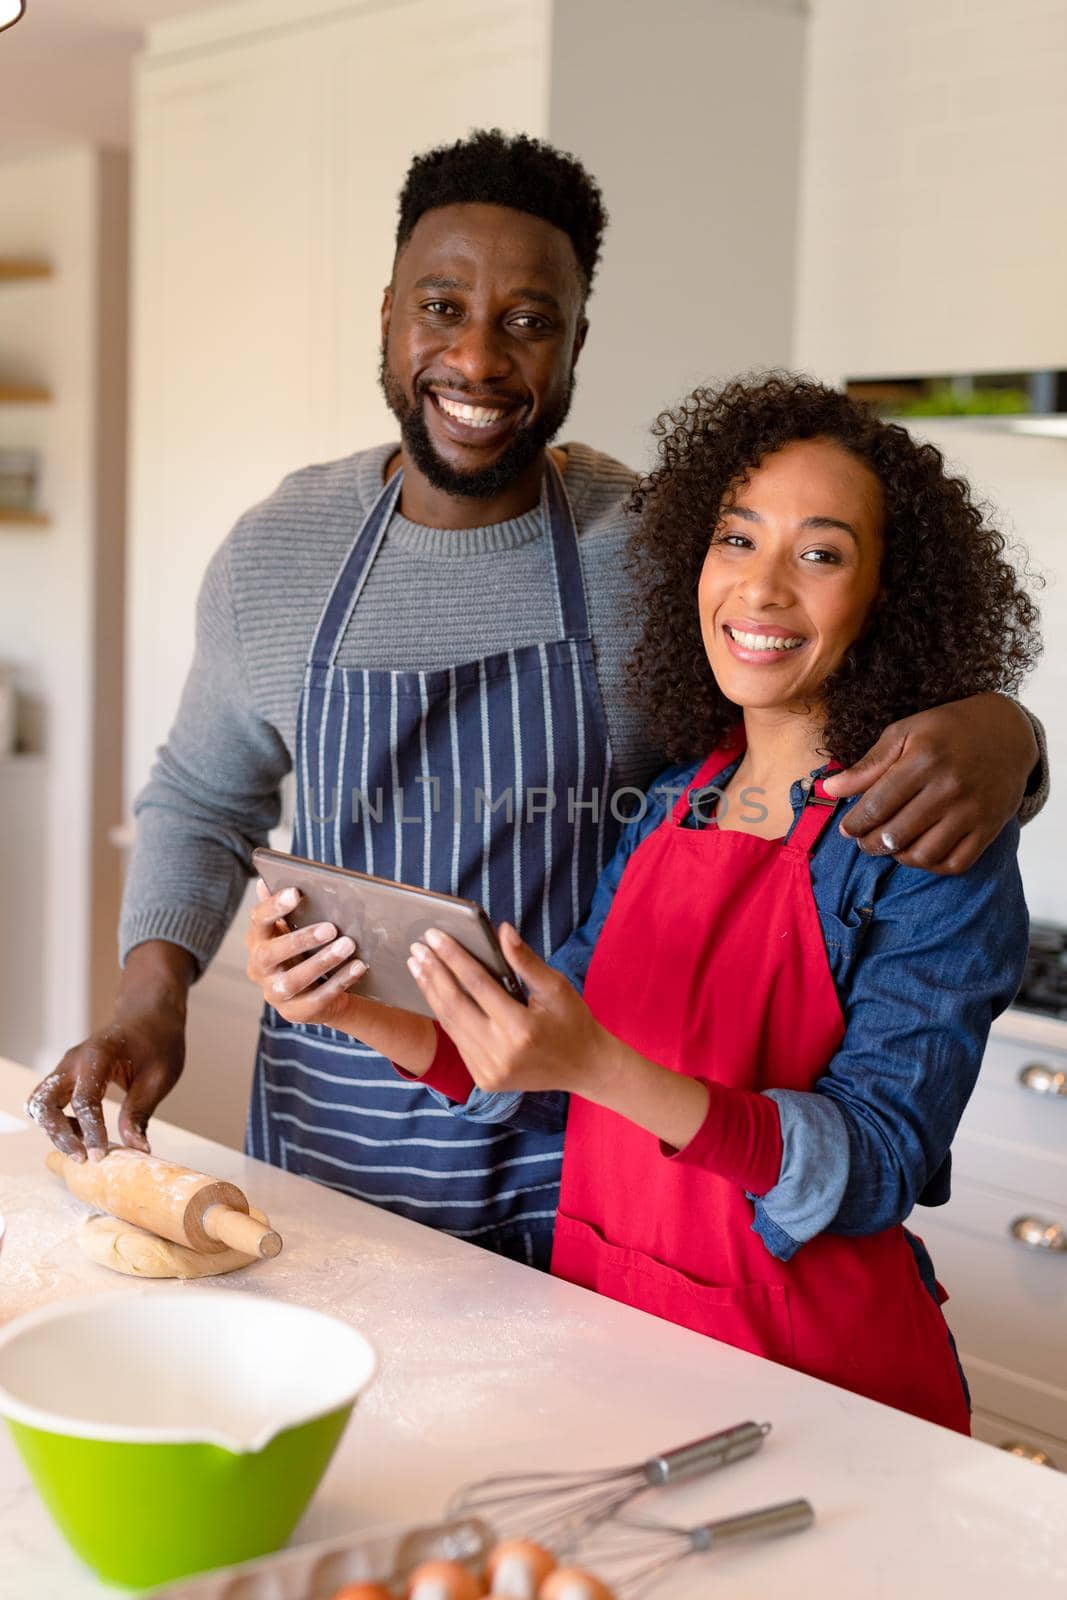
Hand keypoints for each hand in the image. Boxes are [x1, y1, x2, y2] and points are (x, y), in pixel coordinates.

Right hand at [27, 941, 193, 1161]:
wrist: (151, 1015)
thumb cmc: (159, 1041)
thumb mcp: (159, 1077)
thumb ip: (140, 1112)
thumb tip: (136, 1149)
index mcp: (98, 1056)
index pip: (85, 1100)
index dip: (90, 1132)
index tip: (99, 1156)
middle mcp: (74, 1061)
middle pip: (45, 1103)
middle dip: (59, 1134)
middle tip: (83, 1158)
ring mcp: (67, 1067)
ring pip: (41, 1104)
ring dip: (55, 1129)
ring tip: (84, 1146)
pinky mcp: (68, 1075)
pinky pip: (50, 1102)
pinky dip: (59, 1121)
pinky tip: (83, 1133)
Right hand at [245, 880, 369, 1026]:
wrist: (320, 992)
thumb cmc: (306, 951)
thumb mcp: (296, 928)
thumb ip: (285, 908)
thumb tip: (265, 881)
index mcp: (258, 940)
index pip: (258, 921)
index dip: (274, 906)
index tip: (296, 892)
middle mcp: (259, 968)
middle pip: (271, 953)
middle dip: (300, 939)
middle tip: (331, 927)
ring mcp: (274, 993)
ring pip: (292, 980)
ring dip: (321, 962)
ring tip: (348, 946)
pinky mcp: (295, 1012)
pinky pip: (316, 999)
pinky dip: (338, 982)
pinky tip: (358, 967)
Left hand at [407, 922, 610, 1094]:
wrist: (584, 1068)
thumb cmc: (572, 1021)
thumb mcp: (555, 987)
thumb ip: (525, 960)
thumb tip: (501, 929)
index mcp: (521, 1028)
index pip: (477, 984)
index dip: (453, 957)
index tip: (434, 936)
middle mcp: (500, 1053)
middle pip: (455, 1005)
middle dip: (433, 974)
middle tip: (417, 949)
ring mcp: (489, 1070)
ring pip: (450, 1025)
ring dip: (431, 993)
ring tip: (418, 967)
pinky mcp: (484, 1079)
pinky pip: (458, 1041)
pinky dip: (445, 1016)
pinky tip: (436, 993)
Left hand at [822, 693, 1037, 874]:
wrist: (1007, 732)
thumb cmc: (947, 730)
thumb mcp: (905, 733)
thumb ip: (868, 764)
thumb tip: (829, 789)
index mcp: (923, 760)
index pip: (877, 806)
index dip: (855, 824)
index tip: (847, 829)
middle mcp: (949, 788)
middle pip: (896, 834)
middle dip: (871, 844)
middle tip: (864, 841)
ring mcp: (971, 811)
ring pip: (924, 855)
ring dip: (899, 857)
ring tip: (890, 846)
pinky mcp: (989, 828)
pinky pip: (955, 863)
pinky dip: (931, 866)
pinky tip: (919, 853)